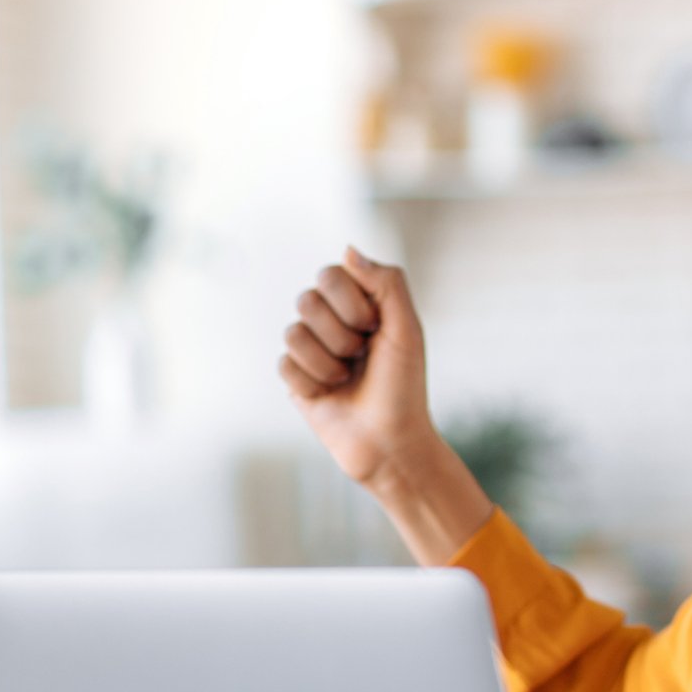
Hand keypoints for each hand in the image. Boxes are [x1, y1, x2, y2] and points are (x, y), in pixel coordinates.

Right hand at [278, 246, 435, 488]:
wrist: (389, 442)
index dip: (351, 303)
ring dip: (327, 361)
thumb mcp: (406, 330)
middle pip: (307, 300)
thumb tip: (348, 249)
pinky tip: (330, 394)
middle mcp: (333, 321)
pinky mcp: (296, 377)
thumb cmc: (405, 386)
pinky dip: (312, 381)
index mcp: (361, 304)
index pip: (331, 274)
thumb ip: (386, 283)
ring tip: (348, 378)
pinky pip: (285, 363)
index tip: (374, 328)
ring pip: (293, 332)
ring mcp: (312, 348)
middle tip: (362, 356)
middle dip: (339, 334)